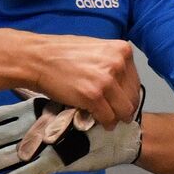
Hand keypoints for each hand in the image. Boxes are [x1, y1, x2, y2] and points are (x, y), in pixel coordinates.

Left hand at [0, 88, 145, 173]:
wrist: (124, 128)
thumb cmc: (92, 115)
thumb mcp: (61, 101)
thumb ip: (35, 98)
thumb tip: (13, 88)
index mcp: (35, 110)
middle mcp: (38, 124)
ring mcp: (49, 142)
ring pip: (8, 155)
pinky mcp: (62, 159)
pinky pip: (34, 172)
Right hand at [28, 35, 142, 125]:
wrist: (37, 58)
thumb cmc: (63, 53)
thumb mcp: (97, 50)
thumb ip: (112, 64)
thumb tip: (123, 85)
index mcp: (122, 50)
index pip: (135, 81)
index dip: (128, 95)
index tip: (121, 101)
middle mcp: (118, 64)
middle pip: (133, 97)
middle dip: (125, 108)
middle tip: (116, 114)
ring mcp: (106, 80)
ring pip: (124, 110)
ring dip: (118, 118)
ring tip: (109, 119)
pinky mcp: (93, 96)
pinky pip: (108, 117)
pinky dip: (107, 123)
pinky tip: (102, 123)